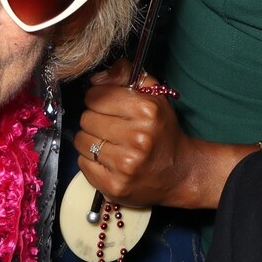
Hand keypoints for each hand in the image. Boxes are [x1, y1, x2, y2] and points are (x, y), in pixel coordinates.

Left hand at [75, 60, 200, 209]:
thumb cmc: (162, 131)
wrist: (179, 172)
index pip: (96, 96)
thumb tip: (95, 79)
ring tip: (108, 143)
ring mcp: (126, 165)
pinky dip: (90, 160)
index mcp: (147, 111)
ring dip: (90, 140)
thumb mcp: (153, 94)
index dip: (97, 98)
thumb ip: (125, 75)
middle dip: (94, 119)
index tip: (105, 105)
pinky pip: (83, 164)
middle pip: (86, 119)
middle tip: (109, 126)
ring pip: (82, 142)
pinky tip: (107, 159)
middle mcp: (138, 138)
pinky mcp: (115, 186)